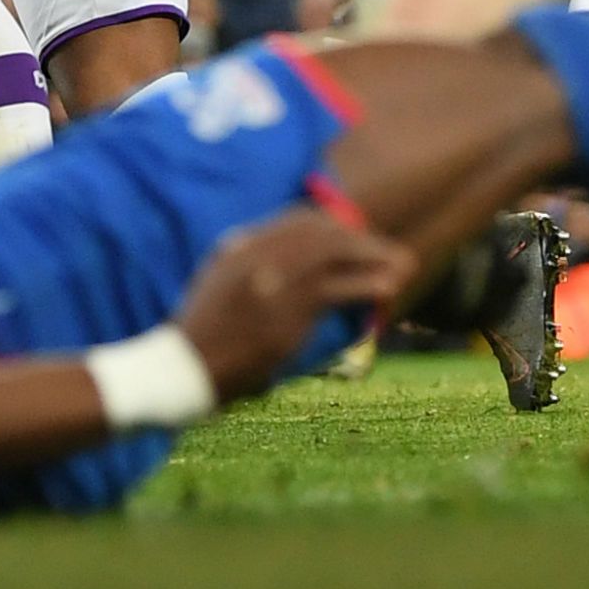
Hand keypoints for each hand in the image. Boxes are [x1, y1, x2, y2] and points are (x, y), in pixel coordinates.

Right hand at [173, 209, 409, 399]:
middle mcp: (259, 253)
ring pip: (337, 255)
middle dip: (362, 240)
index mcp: (240, 245)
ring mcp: (275, 279)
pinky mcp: (289, 310)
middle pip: (323, 233)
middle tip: (389, 253)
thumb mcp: (217, 282)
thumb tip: (285, 257)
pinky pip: (339, 289)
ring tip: (404, 266)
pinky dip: (368, 286)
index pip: (297, 220)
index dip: (334, 226)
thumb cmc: (200, 334)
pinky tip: (388, 290)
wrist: (184, 368)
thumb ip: (246, 261)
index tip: (355, 237)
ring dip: (376, 258)